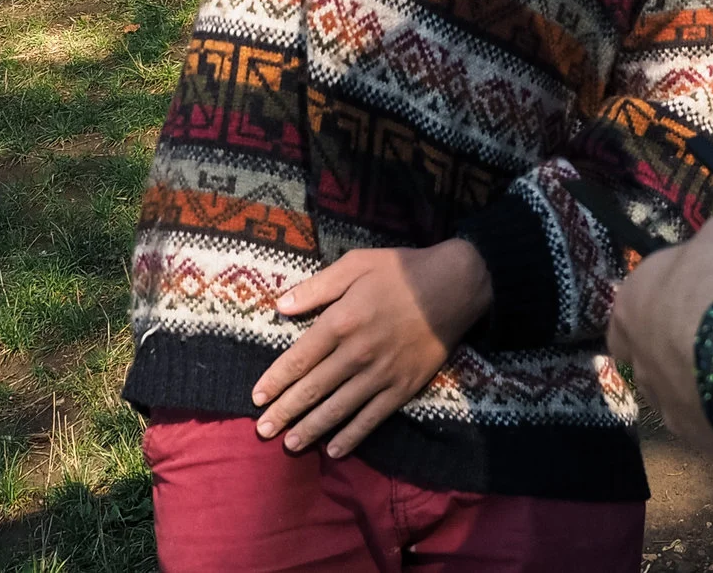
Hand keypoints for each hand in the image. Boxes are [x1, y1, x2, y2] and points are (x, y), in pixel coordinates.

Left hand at [250, 239, 491, 458]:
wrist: (455, 286)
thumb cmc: (402, 270)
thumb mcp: (357, 263)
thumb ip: (318, 287)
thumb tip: (281, 306)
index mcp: (341, 321)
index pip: (299, 359)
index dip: (276, 380)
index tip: (256, 397)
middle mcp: (356, 353)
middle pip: (313, 389)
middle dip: (284, 412)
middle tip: (262, 430)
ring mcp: (380, 374)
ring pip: (338, 409)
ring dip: (310, 429)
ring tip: (289, 444)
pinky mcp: (403, 388)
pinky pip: (372, 418)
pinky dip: (351, 436)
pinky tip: (334, 449)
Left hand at [608, 213, 712, 463]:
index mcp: (632, 300)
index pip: (637, 298)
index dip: (667, 294)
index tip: (699, 293)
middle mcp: (636, 356)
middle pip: (652, 348)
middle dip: (681, 342)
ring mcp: (663, 402)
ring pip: (677, 390)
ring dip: (703, 380)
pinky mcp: (694, 438)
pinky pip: (709, 421)